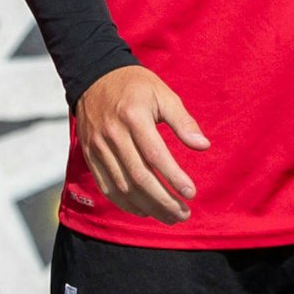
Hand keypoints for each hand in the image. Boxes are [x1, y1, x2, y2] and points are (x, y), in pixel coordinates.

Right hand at [74, 65, 209, 222]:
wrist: (93, 76)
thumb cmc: (134, 86)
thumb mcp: (163, 94)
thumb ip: (183, 120)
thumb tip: (203, 146)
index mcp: (133, 116)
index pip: (154, 154)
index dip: (173, 177)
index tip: (191, 193)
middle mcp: (113, 133)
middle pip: (138, 176)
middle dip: (163, 200)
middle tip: (183, 214)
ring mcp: (98, 146)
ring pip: (123, 186)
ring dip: (147, 207)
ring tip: (169, 217)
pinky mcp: (90, 154)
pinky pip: (106, 186)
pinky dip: (125, 203)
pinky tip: (143, 211)